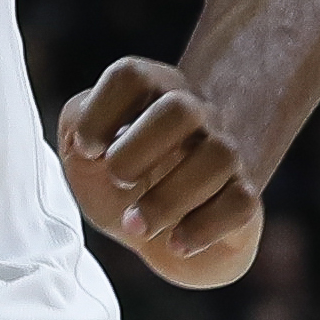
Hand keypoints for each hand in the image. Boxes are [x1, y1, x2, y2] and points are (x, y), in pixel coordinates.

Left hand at [57, 57, 264, 286]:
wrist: (159, 235)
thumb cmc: (118, 183)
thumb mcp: (82, 153)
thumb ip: (76, 124)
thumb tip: (88, 134)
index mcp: (150, 93)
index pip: (130, 75)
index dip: (99, 113)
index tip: (87, 150)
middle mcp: (195, 114)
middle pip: (180, 108)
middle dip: (138, 151)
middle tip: (118, 181)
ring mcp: (225, 153)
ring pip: (218, 157)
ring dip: (167, 200)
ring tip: (135, 226)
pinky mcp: (242, 197)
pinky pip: (240, 202)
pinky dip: (202, 228)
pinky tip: (176, 243)